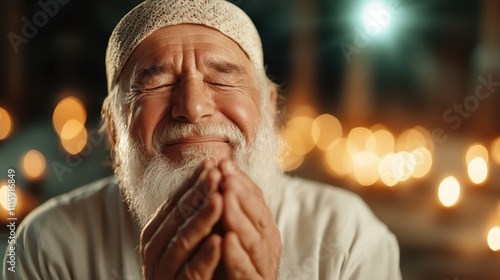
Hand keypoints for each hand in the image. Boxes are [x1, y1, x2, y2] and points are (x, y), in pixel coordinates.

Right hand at [140, 160, 224, 279]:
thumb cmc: (194, 265)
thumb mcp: (192, 234)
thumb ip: (196, 207)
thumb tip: (212, 165)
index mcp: (156, 233)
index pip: (175, 203)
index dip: (194, 183)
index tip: (214, 163)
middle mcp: (155, 251)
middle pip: (177, 218)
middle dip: (199, 195)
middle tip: (218, 173)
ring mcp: (164, 273)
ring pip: (181, 242)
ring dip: (201, 220)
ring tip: (220, 199)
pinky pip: (191, 272)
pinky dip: (204, 256)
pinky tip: (220, 240)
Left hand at [218, 159, 281, 279]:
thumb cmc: (227, 270)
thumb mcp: (228, 236)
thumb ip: (227, 213)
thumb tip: (218, 172)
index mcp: (263, 235)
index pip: (256, 205)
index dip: (241, 183)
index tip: (223, 163)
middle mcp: (268, 251)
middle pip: (260, 218)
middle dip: (242, 194)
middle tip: (225, 173)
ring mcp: (263, 270)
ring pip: (257, 242)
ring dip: (240, 217)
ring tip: (225, 195)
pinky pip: (248, 273)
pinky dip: (237, 256)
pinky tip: (225, 239)